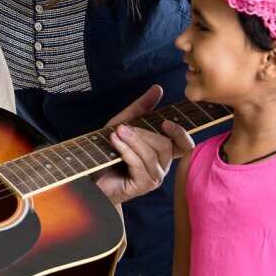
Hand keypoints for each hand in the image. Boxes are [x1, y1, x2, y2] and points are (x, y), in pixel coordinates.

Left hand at [93, 85, 194, 204]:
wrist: (90, 174)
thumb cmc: (109, 150)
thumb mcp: (124, 123)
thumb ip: (142, 108)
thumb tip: (158, 88)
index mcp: (163, 151)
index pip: (185, 145)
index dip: (180, 133)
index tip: (165, 122)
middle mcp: (162, 165)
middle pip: (165, 146)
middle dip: (144, 133)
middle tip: (123, 128)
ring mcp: (154, 177)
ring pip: (152, 154)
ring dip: (132, 141)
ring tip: (116, 133)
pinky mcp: (142, 186)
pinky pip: (139, 164)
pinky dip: (126, 150)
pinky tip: (114, 142)